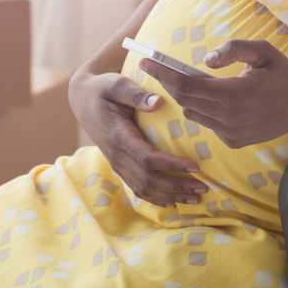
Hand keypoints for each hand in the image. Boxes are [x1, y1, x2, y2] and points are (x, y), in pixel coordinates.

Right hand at [68, 69, 208, 207]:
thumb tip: (158, 102)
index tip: (194, 166)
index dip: (171, 166)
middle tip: (204, 187)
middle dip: (177, 186)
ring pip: (145, 189)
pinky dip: (157, 199)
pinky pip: (138, 189)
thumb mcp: (116, 84)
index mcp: (118, 136)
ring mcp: (117, 164)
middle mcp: (117, 156)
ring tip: (196, 197)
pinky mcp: (120, 167)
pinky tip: (175, 202)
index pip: (147, 159)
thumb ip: (136, 94)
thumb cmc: (103, 89)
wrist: (83, 100)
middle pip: (149, 180)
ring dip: (171, 196)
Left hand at [139, 39, 287, 147]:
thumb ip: (233, 49)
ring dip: (187, 97)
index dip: (164, 73)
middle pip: (185, 100)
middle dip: (168, 83)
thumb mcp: (263, 51)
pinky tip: (215, 98)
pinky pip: (207, 123)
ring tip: (189, 80)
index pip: (187, 86)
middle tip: (158, 67)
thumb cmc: (282, 74)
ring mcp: (231, 133)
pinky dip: (203, 109)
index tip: (146, 61)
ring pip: (193, 113)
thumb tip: (206, 60)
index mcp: (235, 93)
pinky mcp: (233, 142)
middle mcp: (230, 117)